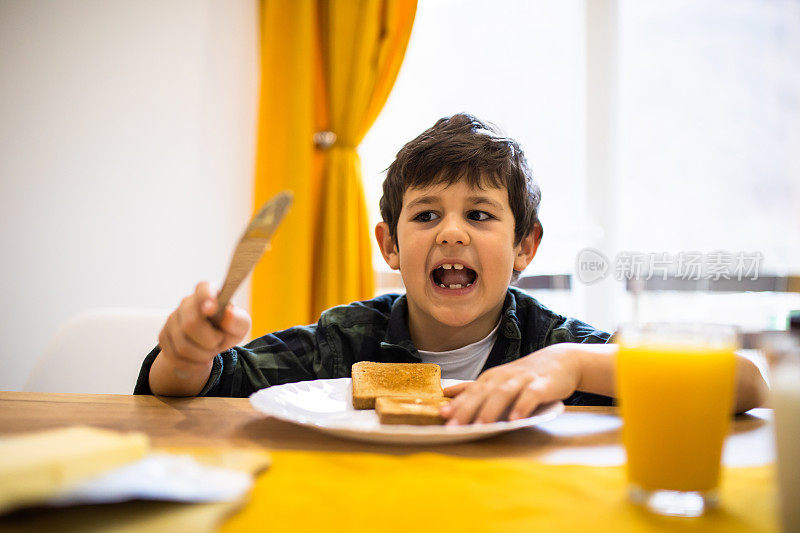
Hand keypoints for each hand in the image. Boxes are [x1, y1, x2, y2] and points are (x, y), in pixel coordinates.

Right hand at [157, 281, 250, 377]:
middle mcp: (186, 303)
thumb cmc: (226, 329)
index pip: (203, 288)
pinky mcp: (163, 336)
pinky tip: (199, 359)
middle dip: (209, 341)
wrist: (209, 345)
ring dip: (202, 355)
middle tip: (219, 340)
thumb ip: (238, 320)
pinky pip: (175, 357)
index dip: (206, 296)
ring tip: (210, 350)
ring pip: (182, 345)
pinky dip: (192, 364)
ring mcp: (172, 319)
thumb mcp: (240, 326)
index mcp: (208, 294)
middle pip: (191, 324)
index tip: (212, 308)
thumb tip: (229, 313)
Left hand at [440, 344, 579, 424]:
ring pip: (504, 393)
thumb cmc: (525, 375)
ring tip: (480, 426)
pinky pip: (531, 395)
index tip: (441, 415)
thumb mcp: (497, 379)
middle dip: (467, 409)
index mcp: (491, 378)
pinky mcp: (543, 384)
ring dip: (491, 410)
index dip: (456, 403)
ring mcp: (523, 380)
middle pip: (483, 393)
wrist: (561, 361)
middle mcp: (504, 377)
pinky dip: (522, 406)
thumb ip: (473, 387)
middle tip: (454, 426)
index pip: (470, 391)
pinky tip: (516, 419)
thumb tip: (446, 392)